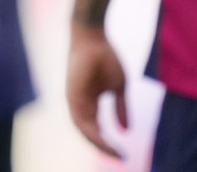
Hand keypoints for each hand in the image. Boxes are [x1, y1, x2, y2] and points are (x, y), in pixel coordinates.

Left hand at [66, 22, 128, 157]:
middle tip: (121, 158)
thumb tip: (126, 131)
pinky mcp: (71, 96)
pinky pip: (81, 120)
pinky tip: (105, 139)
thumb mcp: (118, 88)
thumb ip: (121, 109)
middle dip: (104, 148)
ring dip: (99, 144)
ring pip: (84, 131)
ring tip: (115, 152)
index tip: (124, 155)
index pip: (97, 130)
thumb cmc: (106, 58)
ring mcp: (74, 101)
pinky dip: (92, 132)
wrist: (94, 37)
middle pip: (89, 134)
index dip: (109, 144)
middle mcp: (79, 105)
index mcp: (89, 104)